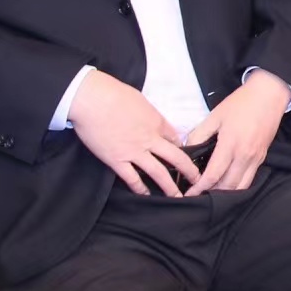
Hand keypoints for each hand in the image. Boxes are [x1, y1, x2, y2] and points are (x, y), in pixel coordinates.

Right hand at [68, 71, 201, 196]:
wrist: (92, 99)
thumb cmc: (113, 93)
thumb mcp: (140, 100)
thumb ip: (149, 113)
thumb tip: (150, 120)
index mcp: (156, 122)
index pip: (175, 138)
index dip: (183, 148)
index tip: (186, 156)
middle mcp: (150, 139)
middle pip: (176, 158)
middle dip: (189, 171)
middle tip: (198, 181)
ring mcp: (134, 151)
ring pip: (158, 173)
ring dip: (170, 187)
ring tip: (178, 197)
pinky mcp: (117, 160)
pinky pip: (132, 178)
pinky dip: (140, 189)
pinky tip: (146, 195)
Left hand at [181, 72, 290, 194]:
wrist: (269, 94)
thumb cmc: (241, 103)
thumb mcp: (215, 116)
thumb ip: (199, 134)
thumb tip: (188, 151)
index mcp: (230, 145)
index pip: (213, 175)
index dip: (199, 187)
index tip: (189, 193)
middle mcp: (245, 156)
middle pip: (227, 186)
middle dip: (211, 194)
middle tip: (198, 195)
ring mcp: (256, 159)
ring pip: (240, 187)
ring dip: (225, 193)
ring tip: (211, 193)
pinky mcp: (262, 158)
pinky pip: (249, 180)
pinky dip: (237, 186)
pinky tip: (227, 184)